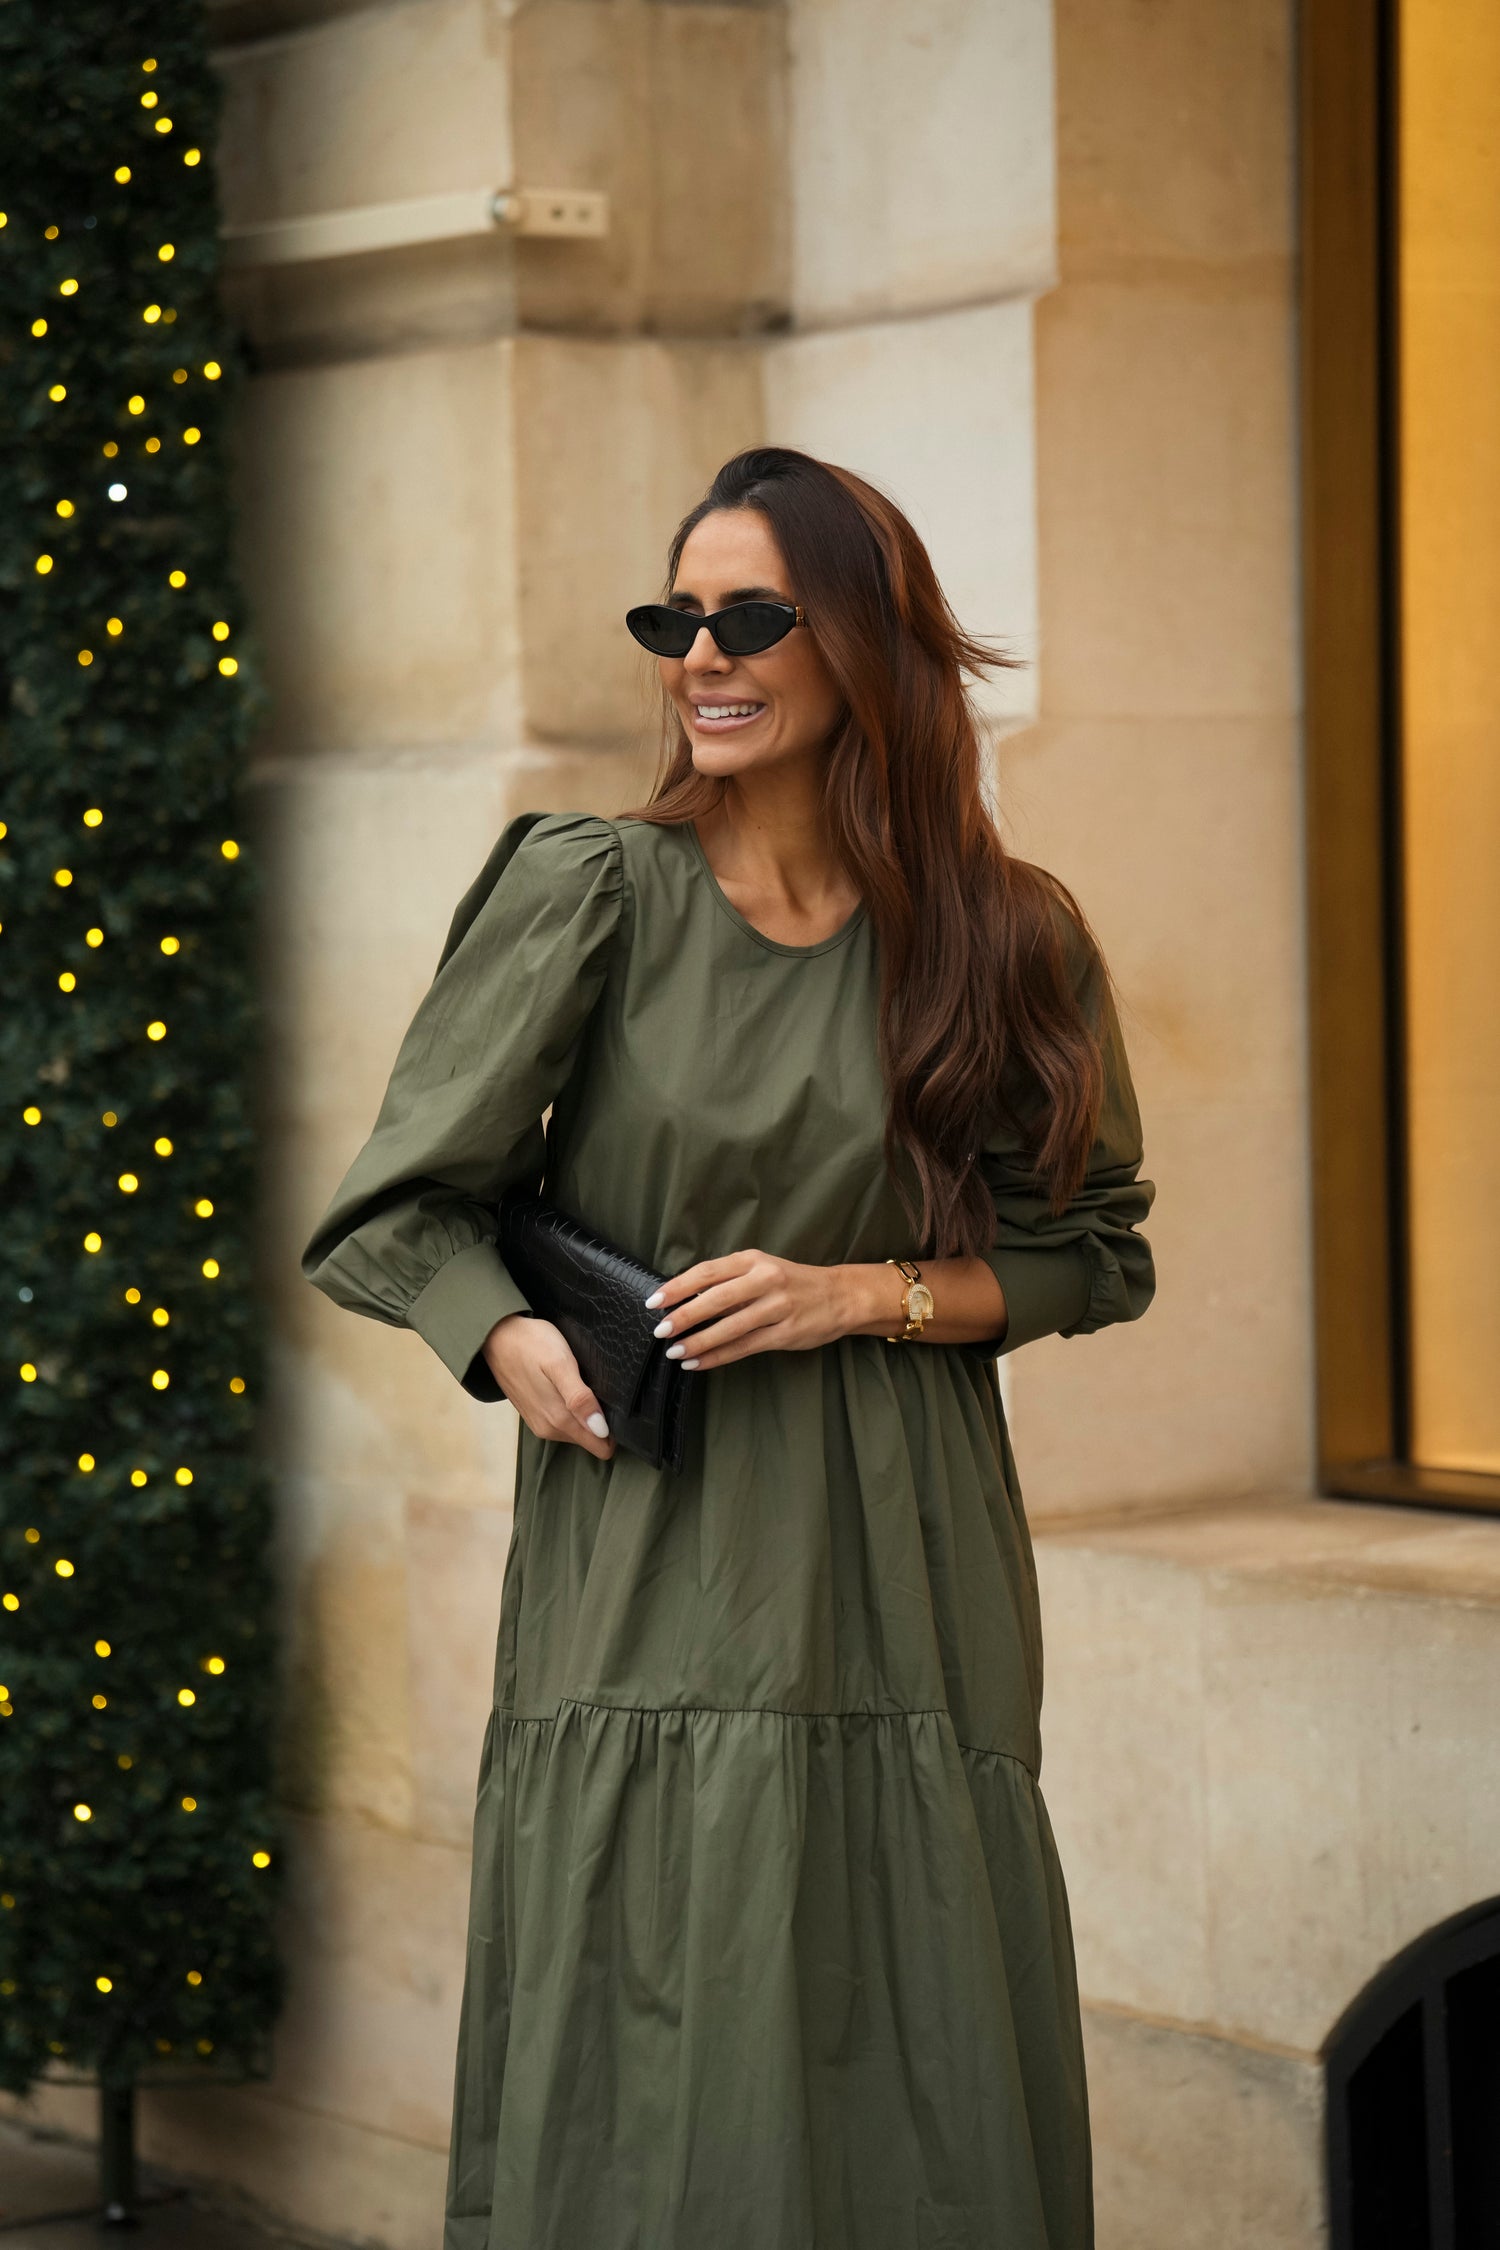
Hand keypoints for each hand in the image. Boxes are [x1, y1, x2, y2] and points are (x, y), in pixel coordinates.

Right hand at [481, 1313, 616, 1459]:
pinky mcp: (535, 1414)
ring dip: (585, 1413)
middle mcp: (549, 1429)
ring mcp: (540, 1423)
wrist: (496, 1336)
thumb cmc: (531, 1344)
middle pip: (591, 1438)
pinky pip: (564, 1421)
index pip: (600, 1446)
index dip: (614, 1431)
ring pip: (577, 1430)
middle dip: (600, 1420)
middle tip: (599, 1389)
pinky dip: (571, 1408)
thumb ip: (579, 1399)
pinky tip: (569, 1387)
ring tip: (584, 1384)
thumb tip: (601, 1430)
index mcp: (559, 1420)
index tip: (617, 1409)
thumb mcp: (560, 1365)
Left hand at [644, 1250, 851, 1371]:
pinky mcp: (785, 1333)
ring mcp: (777, 1307)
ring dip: (698, 1342)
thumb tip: (686, 1298)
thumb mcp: (762, 1270)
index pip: (707, 1272)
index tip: (655, 1301)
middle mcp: (765, 1280)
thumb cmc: (793, 1283)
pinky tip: (699, 1363)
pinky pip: (744, 1347)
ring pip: (729, 1327)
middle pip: (716, 1299)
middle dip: (684, 1316)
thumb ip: (729, 1281)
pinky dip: (718, 1356)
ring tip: (675, 1352)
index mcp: (753, 1260)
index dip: (678, 1287)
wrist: (840, 1296)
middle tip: (660, 1330)